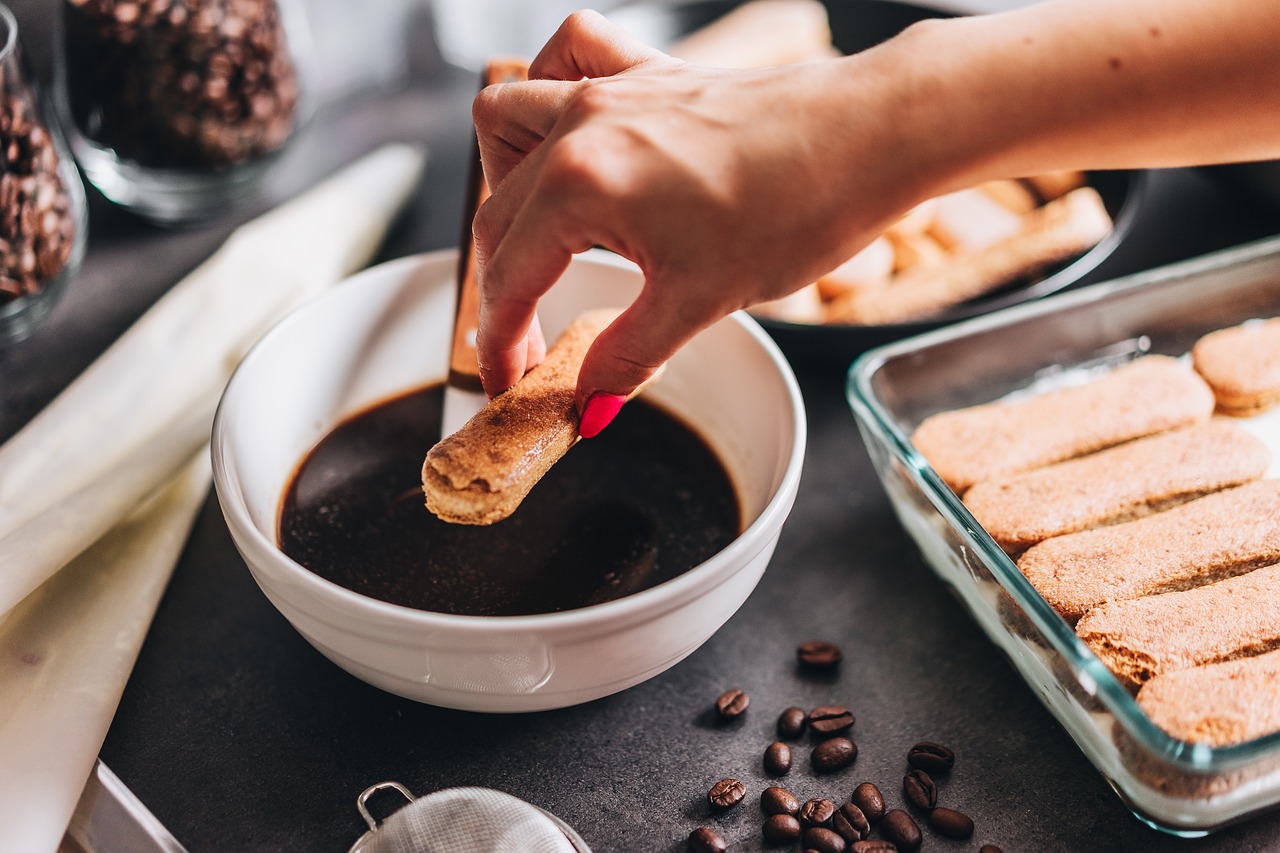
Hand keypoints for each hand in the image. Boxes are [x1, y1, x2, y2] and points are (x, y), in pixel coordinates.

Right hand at [470, 11, 929, 423]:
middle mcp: (582, 125)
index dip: (500, 344)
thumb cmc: (797, 208)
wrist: (870, 137)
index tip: (507, 382)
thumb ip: (627, 356)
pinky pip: (571, 54)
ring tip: (544, 233)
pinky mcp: (652, 71)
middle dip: (503, 288)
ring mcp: (614, 88)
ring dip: (505, 180)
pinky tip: (575, 131)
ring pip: (507, 117)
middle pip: (498, 213)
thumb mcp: (699, 302)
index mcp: (581, 184)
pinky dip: (553, 88)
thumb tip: (589, 401)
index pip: (508, 277)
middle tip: (532, 342)